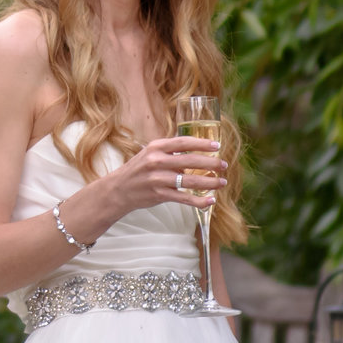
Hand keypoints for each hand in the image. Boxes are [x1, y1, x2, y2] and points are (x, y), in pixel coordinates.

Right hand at [110, 135, 225, 214]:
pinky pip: (184, 198)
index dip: (202, 143)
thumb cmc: (138, 170)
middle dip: (211, 163)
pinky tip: (210, 201)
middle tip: (224, 166)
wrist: (118, 189)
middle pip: (190, 160)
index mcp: (156, 147)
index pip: (183, 142)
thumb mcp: (150, 154)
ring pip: (190, 181)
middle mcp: (157, 161)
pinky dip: (199, 201)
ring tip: (222, 183)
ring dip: (210, 182)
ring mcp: (158, 179)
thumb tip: (196, 154)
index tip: (217, 146)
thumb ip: (171, 153)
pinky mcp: (159, 195)